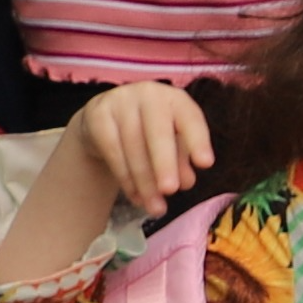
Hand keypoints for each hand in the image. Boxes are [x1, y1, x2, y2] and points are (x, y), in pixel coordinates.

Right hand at [69, 80, 213, 218]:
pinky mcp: (97, 115)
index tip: (206, 164)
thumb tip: (185, 182)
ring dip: (145, 181)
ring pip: (133, 146)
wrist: (106, 119)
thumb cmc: (150, 133)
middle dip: (165, 163)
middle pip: (157, 132)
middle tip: (171, 190)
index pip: (190, 118)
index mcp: (175, 99)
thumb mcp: (172, 143)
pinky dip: (125, 178)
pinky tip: (135, 196)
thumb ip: (182, 160)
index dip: (198, 140)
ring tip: (156, 207)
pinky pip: (112, 150)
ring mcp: (120, 101)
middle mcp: (148, 94)